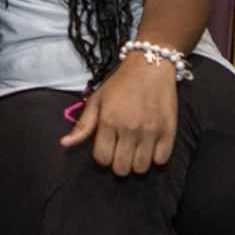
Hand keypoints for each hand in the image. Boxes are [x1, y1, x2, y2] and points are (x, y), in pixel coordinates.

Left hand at [63, 56, 180, 175]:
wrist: (151, 65)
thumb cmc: (121, 83)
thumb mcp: (97, 99)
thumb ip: (83, 124)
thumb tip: (65, 143)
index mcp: (108, 122)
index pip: (102, 159)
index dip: (103, 158)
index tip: (108, 150)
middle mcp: (128, 129)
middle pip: (121, 168)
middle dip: (118, 165)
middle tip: (122, 153)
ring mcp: (150, 131)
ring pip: (141, 168)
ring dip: (136, 164)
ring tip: (136, 151)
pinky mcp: (168, 131)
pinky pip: (161, 160)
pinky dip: (156, 158)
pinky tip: (151, 147)